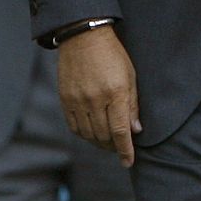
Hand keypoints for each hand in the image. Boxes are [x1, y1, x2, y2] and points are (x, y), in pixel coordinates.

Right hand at [57, 25, 140, 166]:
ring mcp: (77, 100)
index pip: (120, 131)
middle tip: (121, 148)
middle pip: (103, 135)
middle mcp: (95, 100)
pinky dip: (84, 134)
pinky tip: (92, 133)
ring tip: (108, 142)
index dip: (125, 149)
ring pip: (88, 134)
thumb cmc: (113, 55)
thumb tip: (135, 131)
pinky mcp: (65, 100)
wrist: (84, 38)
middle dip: (114, 146)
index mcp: (115, 93)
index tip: (128, 162)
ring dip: (99, 142)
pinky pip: (74, 126)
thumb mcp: (131, 76)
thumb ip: (132, 105)